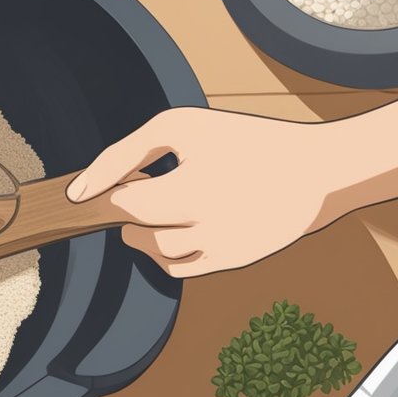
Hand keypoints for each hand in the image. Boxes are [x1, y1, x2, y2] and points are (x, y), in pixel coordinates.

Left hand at [66, 108, 349, 276]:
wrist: (318, 171)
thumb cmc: (245, 141)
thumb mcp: (181, 127)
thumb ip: (124, 153)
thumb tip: (79, 191)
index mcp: (192, 189)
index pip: (124, 204)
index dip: (112, 192)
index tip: (118, 180)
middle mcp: (206, 228)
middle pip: (136, 232)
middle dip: (128, 211)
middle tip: (140, 188)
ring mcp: (219, 250)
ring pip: (155, 254)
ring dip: (144, 231)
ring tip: (163, 202)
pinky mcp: (230, 263)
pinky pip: (178, 269)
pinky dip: (165, 251)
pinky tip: (177, 222)